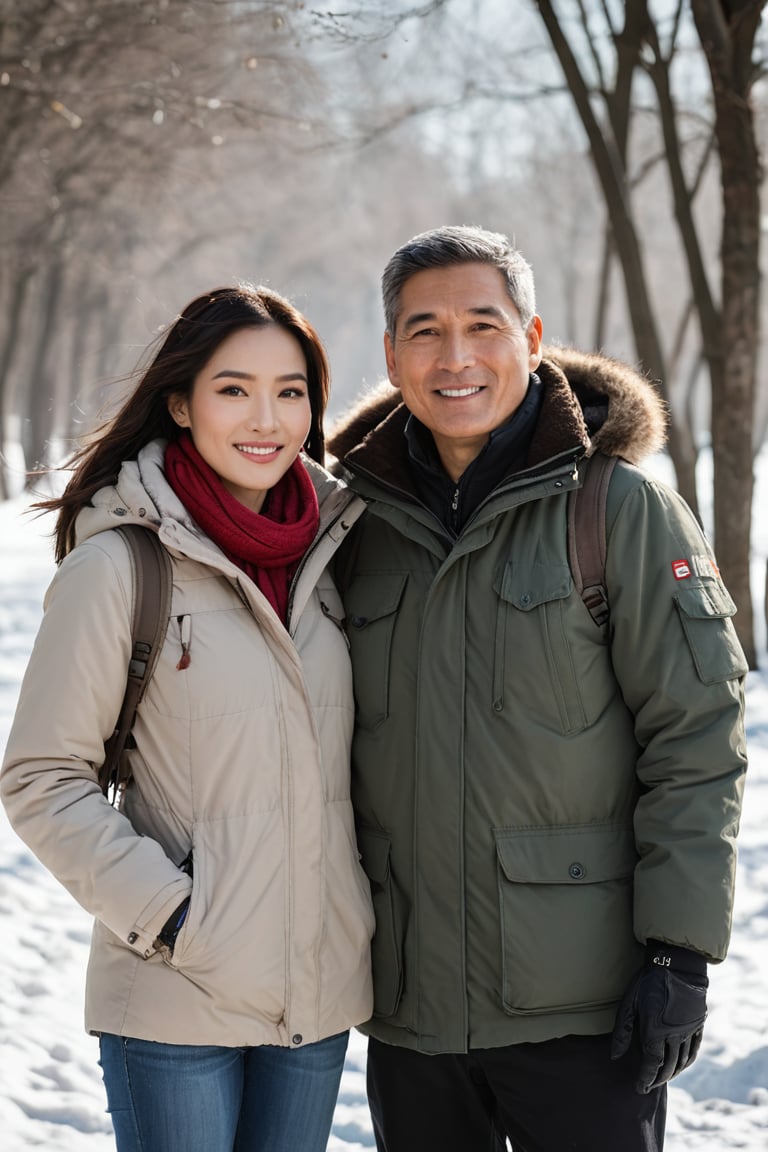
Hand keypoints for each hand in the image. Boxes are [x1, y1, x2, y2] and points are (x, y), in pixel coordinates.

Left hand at [610, 962, 707, 1092]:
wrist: (676, 963)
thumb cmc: (647, 982)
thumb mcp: (629, 1003)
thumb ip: (622, 1032)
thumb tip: (614, 1056)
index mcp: (655, 1031)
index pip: (651, 1064)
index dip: (645, 1079)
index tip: (639, 1088)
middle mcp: (674, 1035)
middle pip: (667, 1066)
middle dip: (657, 1078)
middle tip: (649, 1085)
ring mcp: (688, 1030)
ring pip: (682, 1060)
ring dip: (672, 1072)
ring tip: (662, 1077)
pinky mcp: (698, 1024)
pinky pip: (694, 1050)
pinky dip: (687, 1062)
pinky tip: (682, 1065)